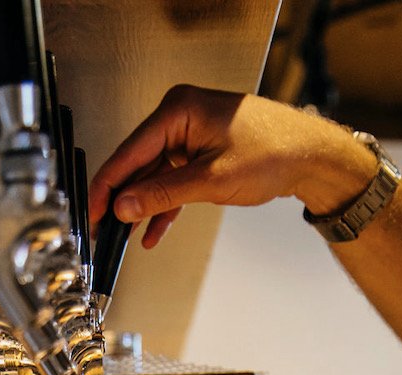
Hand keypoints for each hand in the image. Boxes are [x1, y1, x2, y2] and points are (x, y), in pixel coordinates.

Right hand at [89, 84, 366, 248]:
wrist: (309, 156)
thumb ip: (163, 194)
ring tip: (123, 237)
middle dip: (121, 200)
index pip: (128, 152)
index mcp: (177, 110)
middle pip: (136, 164)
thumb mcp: (210, 180)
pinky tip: (151, 233)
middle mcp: (179, 118)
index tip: (92, 213)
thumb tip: (125, 206)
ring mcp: (189, 135)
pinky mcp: (199, 152)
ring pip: (153, 176)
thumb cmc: (272, 152)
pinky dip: (163, 206)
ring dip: (142, 207)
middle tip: (103, 230)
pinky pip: (172, 181)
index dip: (107, 187)